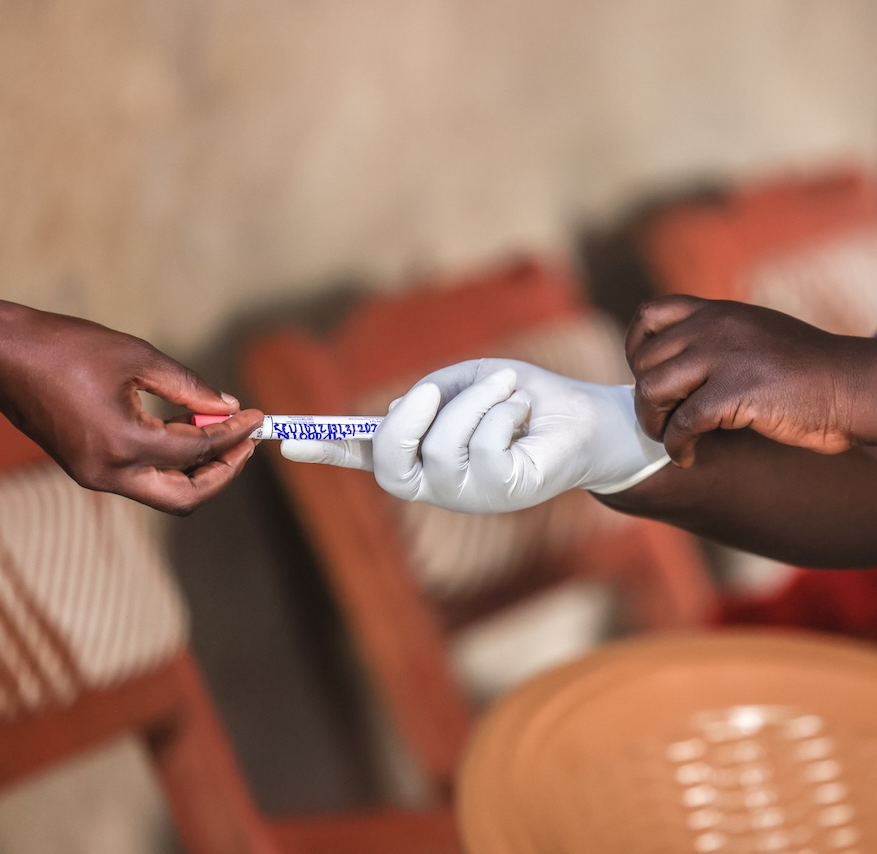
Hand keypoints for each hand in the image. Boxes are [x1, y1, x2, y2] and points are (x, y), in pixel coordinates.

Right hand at [0, 309, 262, 514]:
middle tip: (246, 441)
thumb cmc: (67, 348)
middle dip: (223, 472)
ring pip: (164, 493)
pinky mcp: (87, 469)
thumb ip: (190, 388)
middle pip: (186, 498)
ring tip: (223, 430)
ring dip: (199, 468)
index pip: (200, 451)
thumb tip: (229, 407)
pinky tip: (187, 428)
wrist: (1, 356)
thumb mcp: (139, 358)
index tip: (259, 417)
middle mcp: (110, 472)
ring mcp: (95, 476)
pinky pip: (141, 477)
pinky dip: (171, 461)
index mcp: (125, 443)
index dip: (235, 435)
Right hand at [279, 359, 669, 511]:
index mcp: (425, 454)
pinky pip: (481, 447)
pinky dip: (500, 411)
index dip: (327, 448)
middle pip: (392, 463)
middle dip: (408, 419)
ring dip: (476, 400)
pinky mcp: (504, 492)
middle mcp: (440, 483)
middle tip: (433, 389)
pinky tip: (520, 412)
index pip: (367, 456)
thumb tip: (396, 411)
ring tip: (507, 388)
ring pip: (442, 444)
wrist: (590, 419)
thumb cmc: (527, 400)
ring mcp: (471, 495)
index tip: (286, 438)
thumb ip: (432, 392)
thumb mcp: (470, 382)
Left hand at [626, 295, 861, 466]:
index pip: (650, 315)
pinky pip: (683, 423)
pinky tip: (688, 458)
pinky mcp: (737, 391)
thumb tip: (681, 365)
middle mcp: (716, 327)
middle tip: (661, 422)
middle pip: (645, 360)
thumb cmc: (812, 373)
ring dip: (654, 424)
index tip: (646, 378)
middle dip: (645, 398)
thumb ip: (722, 340)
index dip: (636, 349)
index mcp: (719, 312)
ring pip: (653, 389)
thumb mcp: (759, 337)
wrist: (857, 386)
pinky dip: (678, 447)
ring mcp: (725, 356)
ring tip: (671, 440)